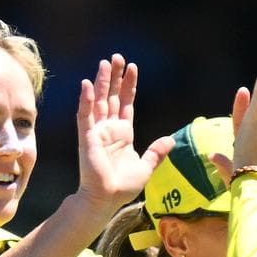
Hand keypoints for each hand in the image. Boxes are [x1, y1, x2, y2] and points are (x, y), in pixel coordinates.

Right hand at [74, 55, 173, 211]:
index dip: (129, 85)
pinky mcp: (87, 137)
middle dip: (115, 77)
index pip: (126, 103)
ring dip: (101, 82)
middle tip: (117, 56)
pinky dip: (86, 100)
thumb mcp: (146, 167)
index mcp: (123, 133)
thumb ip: (157, 152)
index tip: (133, 67)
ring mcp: (97, 131)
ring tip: (105, 63)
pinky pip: (85, 115)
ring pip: (99, 100)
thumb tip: (171, 140)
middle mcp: (109, 128)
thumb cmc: (123, 186)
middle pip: (112, 96)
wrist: (107, 200)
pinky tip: (87, 85)